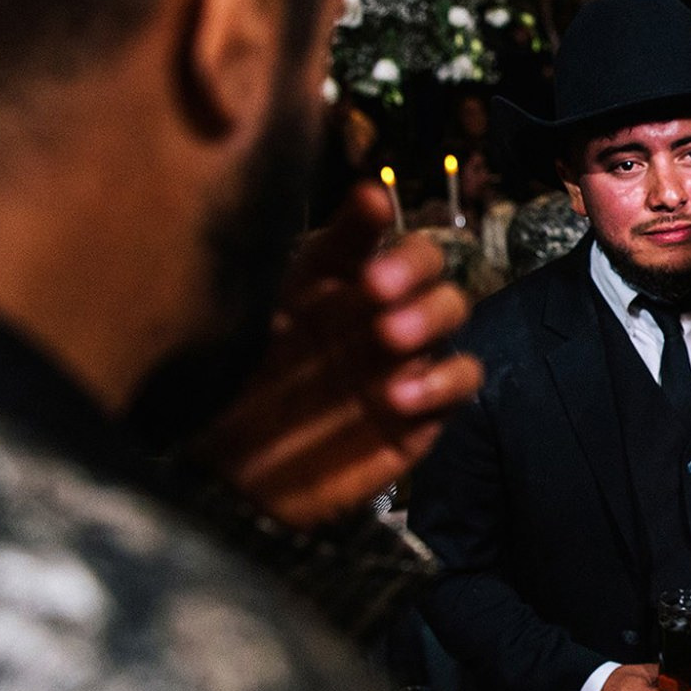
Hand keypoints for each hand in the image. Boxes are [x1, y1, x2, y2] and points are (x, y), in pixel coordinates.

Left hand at [188, 183, 482, 527]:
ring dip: (430, 314)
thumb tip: (294, 239)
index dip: (366, 217)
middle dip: (411, 265)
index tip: (367, 204)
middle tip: (378, 287)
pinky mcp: (424, 410)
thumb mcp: (239, 333)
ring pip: (451, 310)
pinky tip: (400, 397)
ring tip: (391, 339)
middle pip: (424, 262)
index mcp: (326, 283)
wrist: (233, 485)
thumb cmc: (230, 401)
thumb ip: (269, 284)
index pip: (357, 235)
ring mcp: (404, 359)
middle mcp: (373, 311)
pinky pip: (461, 380)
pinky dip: (442, 382)